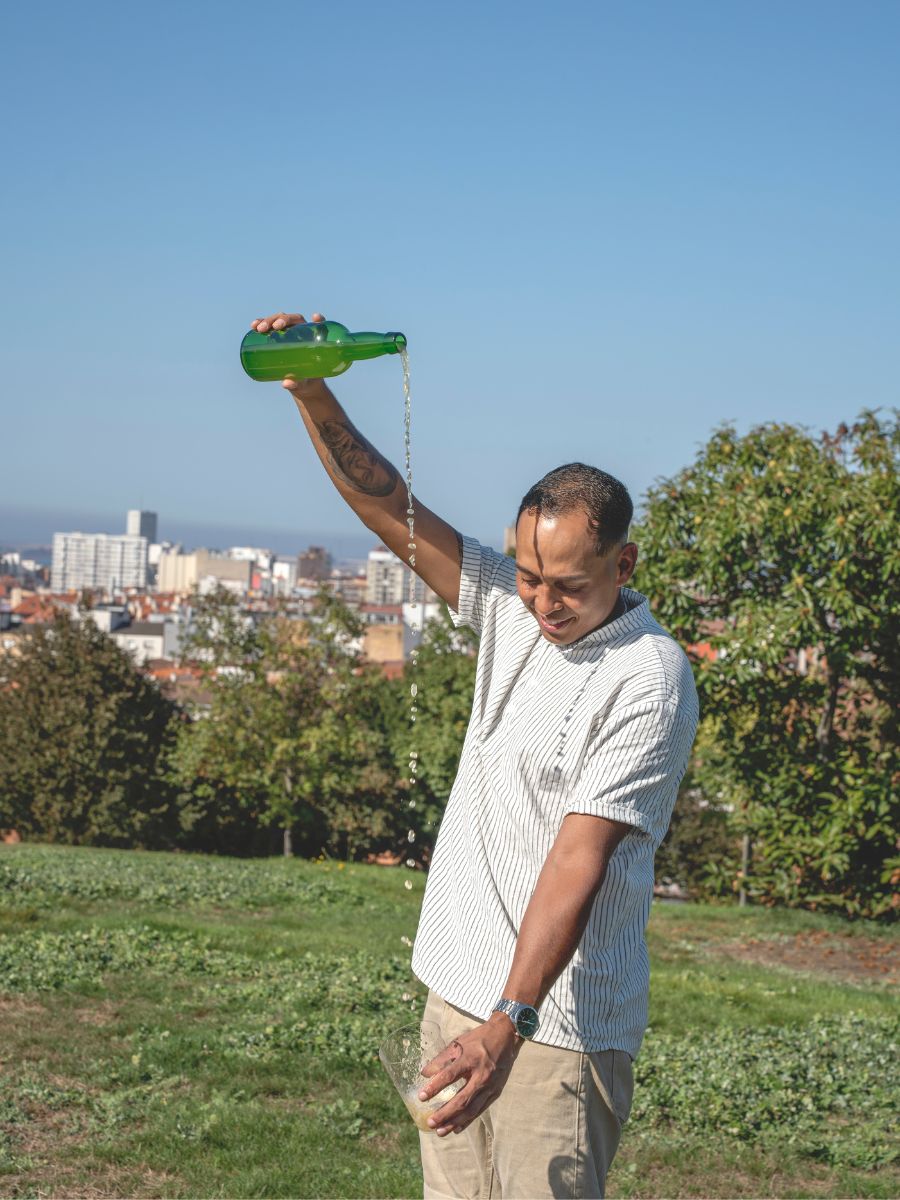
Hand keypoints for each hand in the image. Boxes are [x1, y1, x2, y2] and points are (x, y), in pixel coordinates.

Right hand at [250, 310, 326, 397]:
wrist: (301, 384)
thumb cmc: (307, 382)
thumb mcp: (303, 384)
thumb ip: (297, 383)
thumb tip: (286, 383)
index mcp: (314, 340)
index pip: (318, 325)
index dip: (319, 320)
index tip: (315, 318)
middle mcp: (302, 332)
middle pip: (294, 319)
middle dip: (283, 319)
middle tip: (274, 328)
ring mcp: (289, 333)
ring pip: (279, 319)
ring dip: (269, 320)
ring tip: (259, 328)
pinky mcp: (278, 336)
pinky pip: (269, 326)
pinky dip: (261, 323)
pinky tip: (254, 326)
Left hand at [418, 1014, 521, 1135]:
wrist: (505, 1037)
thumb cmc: (479, 1039)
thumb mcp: (458, 1043)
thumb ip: (441, 1059)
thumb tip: (424, 1074)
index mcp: (470, 1059)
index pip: (450, 1076)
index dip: (435, 1087)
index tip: (421, 1097)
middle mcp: (482, 1075)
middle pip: (462, 1099)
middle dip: (445, 1114)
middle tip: (430, 1122)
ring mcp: (490, 1086)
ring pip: (471, 1109)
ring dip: (455, 1122)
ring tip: (440, 1131)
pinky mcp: (496, 1093)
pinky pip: (480, 1110)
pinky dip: (467, 1121)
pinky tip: (456, 1128)